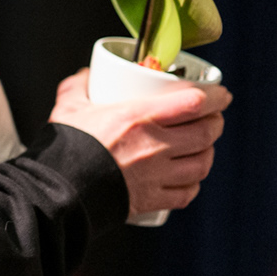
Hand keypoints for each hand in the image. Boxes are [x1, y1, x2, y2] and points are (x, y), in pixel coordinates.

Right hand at [48, 69, 229, 216]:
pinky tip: (187, 177)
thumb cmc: (64, 147)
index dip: (215, 97)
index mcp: (138, 117)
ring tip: (202, 146)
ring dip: (208, 152)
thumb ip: (80, 86)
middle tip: (212, 117)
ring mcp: (156, 176)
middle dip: (216, 122)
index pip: (194, 102)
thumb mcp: (69, 106)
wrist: (56, 190)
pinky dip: (192, 184)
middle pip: (206, 132)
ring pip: (202, 163)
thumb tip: (89, 75)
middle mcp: (154, 147)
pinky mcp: (151, 200)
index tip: (220, 94)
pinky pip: (186, 193)